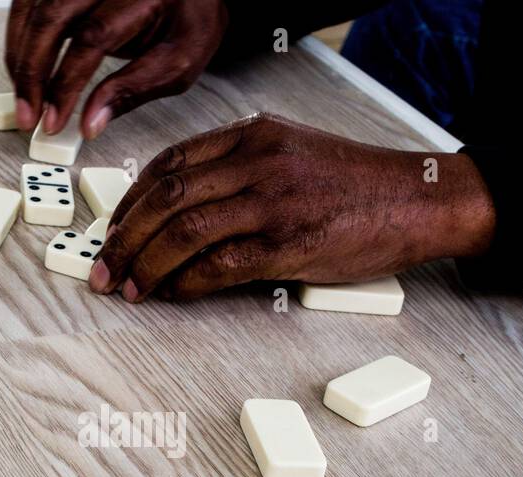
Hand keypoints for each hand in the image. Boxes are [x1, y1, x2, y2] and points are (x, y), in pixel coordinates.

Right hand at [6, 0, 228, 137]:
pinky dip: (20, 33)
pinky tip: (23, 63)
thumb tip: (90, 123)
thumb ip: (133, 91)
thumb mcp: (177, 63)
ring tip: (23, 96)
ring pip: (33, 6)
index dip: (66, 84)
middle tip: (27, 114)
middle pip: (52, 17)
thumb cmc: (188, 21)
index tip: (54, 121)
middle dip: (31, 72)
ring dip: (19, 54)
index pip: (92, 38)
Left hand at [89, 113, 495, 300]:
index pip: (169, 164)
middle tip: (106, 269)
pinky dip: (186, 285)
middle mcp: (256, 161)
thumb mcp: (292, 155)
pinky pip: (219, 266)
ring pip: (183, 232)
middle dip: (125, 238)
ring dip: (146, 266)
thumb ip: (240, 173)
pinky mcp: (287, 244)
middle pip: (166, 198)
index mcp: (252, 134)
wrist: (417, 200)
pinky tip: (172, 295)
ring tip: (130, 289)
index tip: (114, 231)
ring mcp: (271, 201)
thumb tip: (182, 219)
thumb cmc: (356, 185)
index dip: (130, 202)